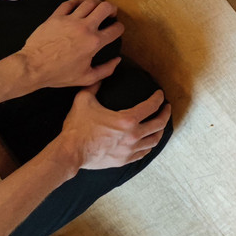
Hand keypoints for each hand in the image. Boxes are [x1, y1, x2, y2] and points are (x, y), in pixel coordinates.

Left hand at [21, 0, 124, 89]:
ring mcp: (69, 20)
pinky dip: (77, 2)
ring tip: (97, 8)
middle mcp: (85, 28)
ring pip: (89, 2)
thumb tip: (117, 60)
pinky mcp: (56, 17)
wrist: (32, 67)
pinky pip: (69, 3)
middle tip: (111, 13)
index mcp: (94, 42)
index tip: (117, 29)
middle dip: (112, 9)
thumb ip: (106, 70)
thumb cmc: (58, 74)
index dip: (120, 28)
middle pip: (105, 7)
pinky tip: (79, 5)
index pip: (116, 29)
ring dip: (96, 3)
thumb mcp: (86, 78)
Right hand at [54, 85, 170, 171]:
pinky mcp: (124, 160)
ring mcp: (130, 150)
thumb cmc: (77, 128)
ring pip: (154, 140)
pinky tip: (148, 140)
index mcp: (127, 120)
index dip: (158, 98)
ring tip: (160, 124)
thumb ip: (94, 85)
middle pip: (159, 124)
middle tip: (166, 108)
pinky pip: (143, 152)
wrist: (69, 153)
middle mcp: (133, 136)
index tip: (160, 95)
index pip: (152, 106)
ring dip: (160, 131)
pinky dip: (149, 145)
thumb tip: (101, 75)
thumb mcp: (84, 100)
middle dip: (165, 113)